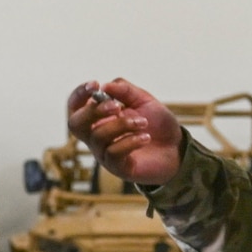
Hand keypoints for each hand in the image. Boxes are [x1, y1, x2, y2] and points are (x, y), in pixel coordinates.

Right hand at [65, 78, 183, 186]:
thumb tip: (105, 85)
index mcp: (99, 117)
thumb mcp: (143, 100)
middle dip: (94, 111)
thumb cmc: (156, 124)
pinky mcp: (117, 167)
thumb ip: (125, 90)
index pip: (75, 106)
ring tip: (143, 123)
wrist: (177, 148)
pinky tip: (146, 138)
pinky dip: (130, 141)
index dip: (79, 94)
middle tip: (117, 106)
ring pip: (98, 136)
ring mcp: (104, 153)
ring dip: (122, 125)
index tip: (95, 85)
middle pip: (76, 124)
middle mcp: (96, 136)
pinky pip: (113, 153)